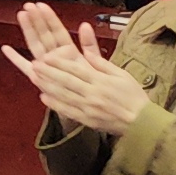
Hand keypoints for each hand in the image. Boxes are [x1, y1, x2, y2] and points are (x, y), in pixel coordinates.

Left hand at [3, 4, 150, 132]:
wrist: (141, 122)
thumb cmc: (132, 95)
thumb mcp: (120, 74)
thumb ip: (101, 63)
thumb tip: (86, 52)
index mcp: (101, 81)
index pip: (76, 70)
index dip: (59, 63)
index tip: (46, 56)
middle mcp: (93, 94)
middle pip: (66, 81)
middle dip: (48, 72)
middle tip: (35, 64)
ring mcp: (88, 108)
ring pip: (64, 95)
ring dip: (47, 86)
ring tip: (34, 77)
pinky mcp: (87, 120)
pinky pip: (68, 111)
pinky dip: (55, 104)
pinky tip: (44, 97)